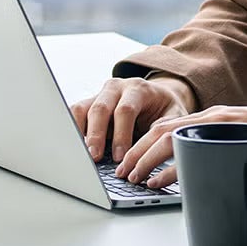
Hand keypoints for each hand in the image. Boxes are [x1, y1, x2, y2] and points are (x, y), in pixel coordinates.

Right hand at [70, 75, 197, 163]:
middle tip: (95, 157)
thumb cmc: (165, 108)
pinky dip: (72, 129)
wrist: (159, 95)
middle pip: (101, 108)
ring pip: (82, 108)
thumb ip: (165, 126)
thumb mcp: (174, 115)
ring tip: (80, 154)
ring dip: (79, 132)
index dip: (121, 134)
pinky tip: (73, 146)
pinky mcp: (90, 103)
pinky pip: (75, 113)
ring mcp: (100, 94)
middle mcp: (117, 88)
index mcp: (139, 89)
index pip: (125, 109)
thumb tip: (151, 142)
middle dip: (97, 135)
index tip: (120, 156)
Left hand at [115, 104, 246, 188]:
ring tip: (134, 178)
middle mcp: (214, 117)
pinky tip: (161, 181)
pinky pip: (194, 147)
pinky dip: (171, 168)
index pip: (169, 127)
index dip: (144, 144)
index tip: (130, 162)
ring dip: (147, 160)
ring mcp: (222, 122)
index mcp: (215, 119)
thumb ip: (226, 154)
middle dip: (137, 153)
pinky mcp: (232, 131)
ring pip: (171, 137)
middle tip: (123, 173)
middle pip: (162, 131)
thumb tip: (202, 179)